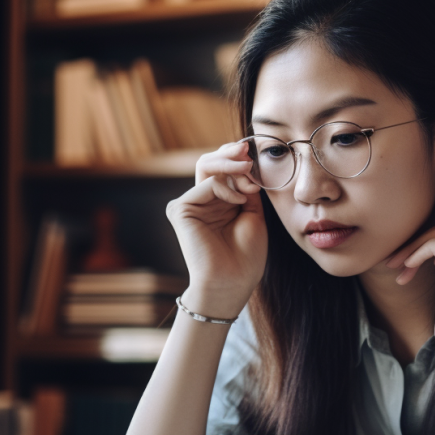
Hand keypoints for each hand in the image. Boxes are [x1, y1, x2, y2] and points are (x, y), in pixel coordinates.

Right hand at [165, 141, 266, 315]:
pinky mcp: (181, 210)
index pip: (223, 168)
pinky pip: (206, 185)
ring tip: (249, 172)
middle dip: (231, 154)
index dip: (236, 157)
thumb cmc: (246, 256)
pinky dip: (226, 188)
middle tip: (248, 152)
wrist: (233, 281)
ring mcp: (190, 204)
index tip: (253, 152)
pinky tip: (239, 200)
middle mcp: (202, 201)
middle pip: (211, 163)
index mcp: (218, 202)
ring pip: (207, 167)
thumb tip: (247, 162)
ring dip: (232, 166)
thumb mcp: (253, 214)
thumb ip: (247, 188)